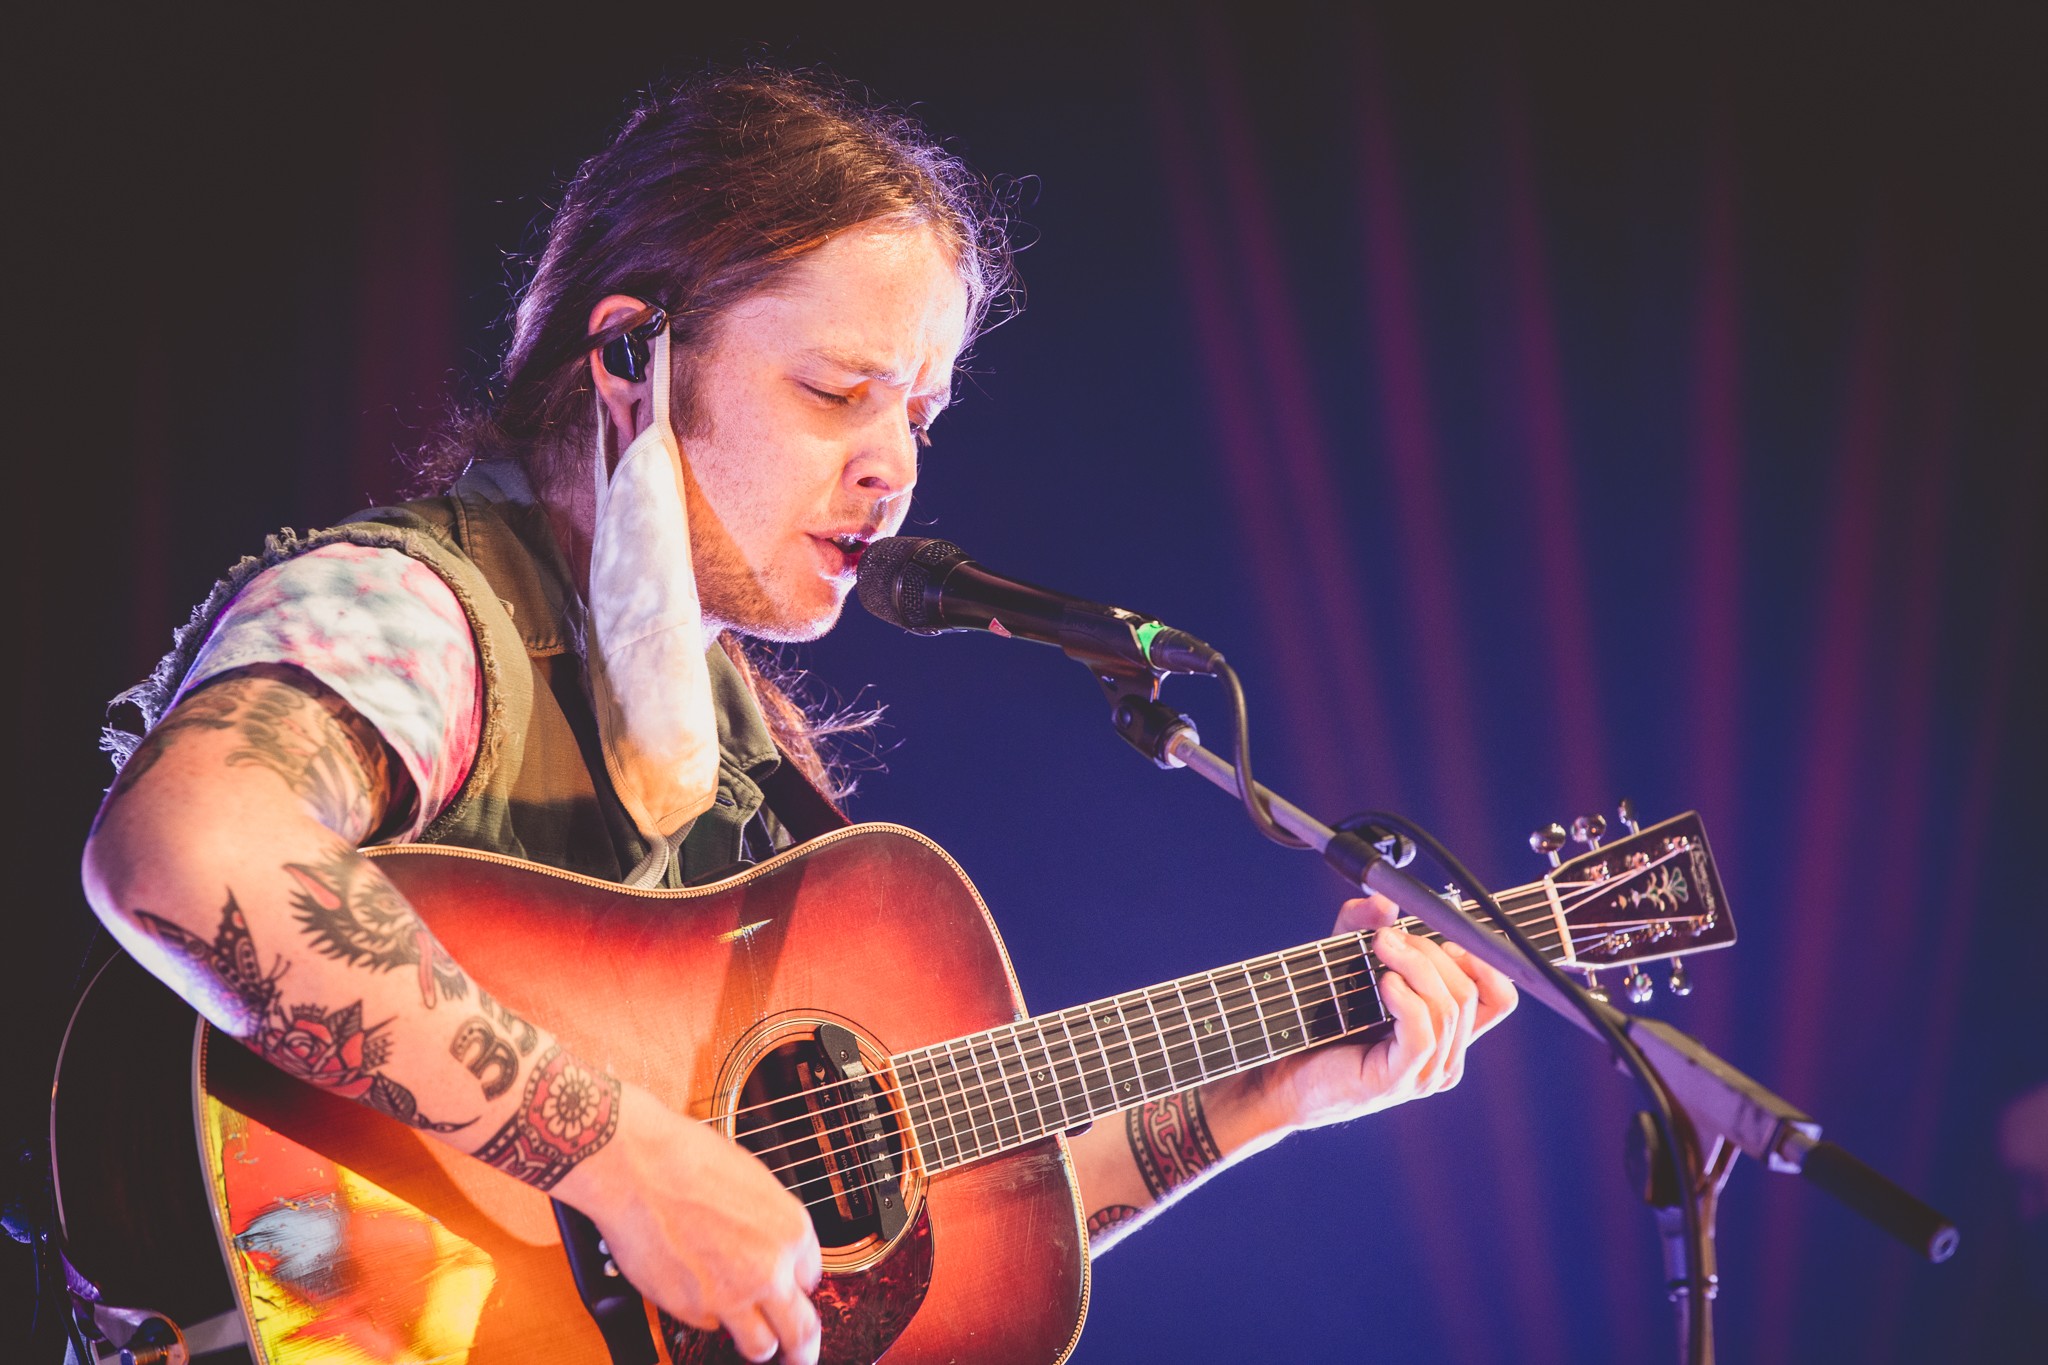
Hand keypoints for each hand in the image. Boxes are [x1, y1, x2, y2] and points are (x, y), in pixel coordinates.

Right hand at [555, 1084, 822, 1364]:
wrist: (639, 1167)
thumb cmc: (689, 1160)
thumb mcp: (754, 1181)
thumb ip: (771, 1226)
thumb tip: (772, 1247)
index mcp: (792, 1230)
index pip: (812, 1277)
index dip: (796, 1283)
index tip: (789, 1288)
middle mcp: (770, 1269)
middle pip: (802, 1330)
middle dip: (803, 1348)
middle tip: (800, 1355)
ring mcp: (732, 1295)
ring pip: (760, 1346)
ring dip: (759, 1344)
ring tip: (754, 1343)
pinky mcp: (693, 1309)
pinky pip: (711, 1326)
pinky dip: (708, 1317)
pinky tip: (696, 1291)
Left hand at [1265, 894, 1518, 1131]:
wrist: (1282, 1074)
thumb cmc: (1318, 1023)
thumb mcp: (1344, 960)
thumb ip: (1362, 925)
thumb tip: (1384, 900)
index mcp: (1446, 1034)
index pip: (1498, 998)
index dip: (1480, 960)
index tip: (1440, 937)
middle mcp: (1445, 1058)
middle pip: (1472, 993)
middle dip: (1433, 952)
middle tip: (1388, 937)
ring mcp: (1425, 1073)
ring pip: (1448, 1007)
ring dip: (1416, 965)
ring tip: (1379, 947)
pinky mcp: (1400, 1080)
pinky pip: (1423, 1029)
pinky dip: (1406, 996)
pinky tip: (1382, 983)